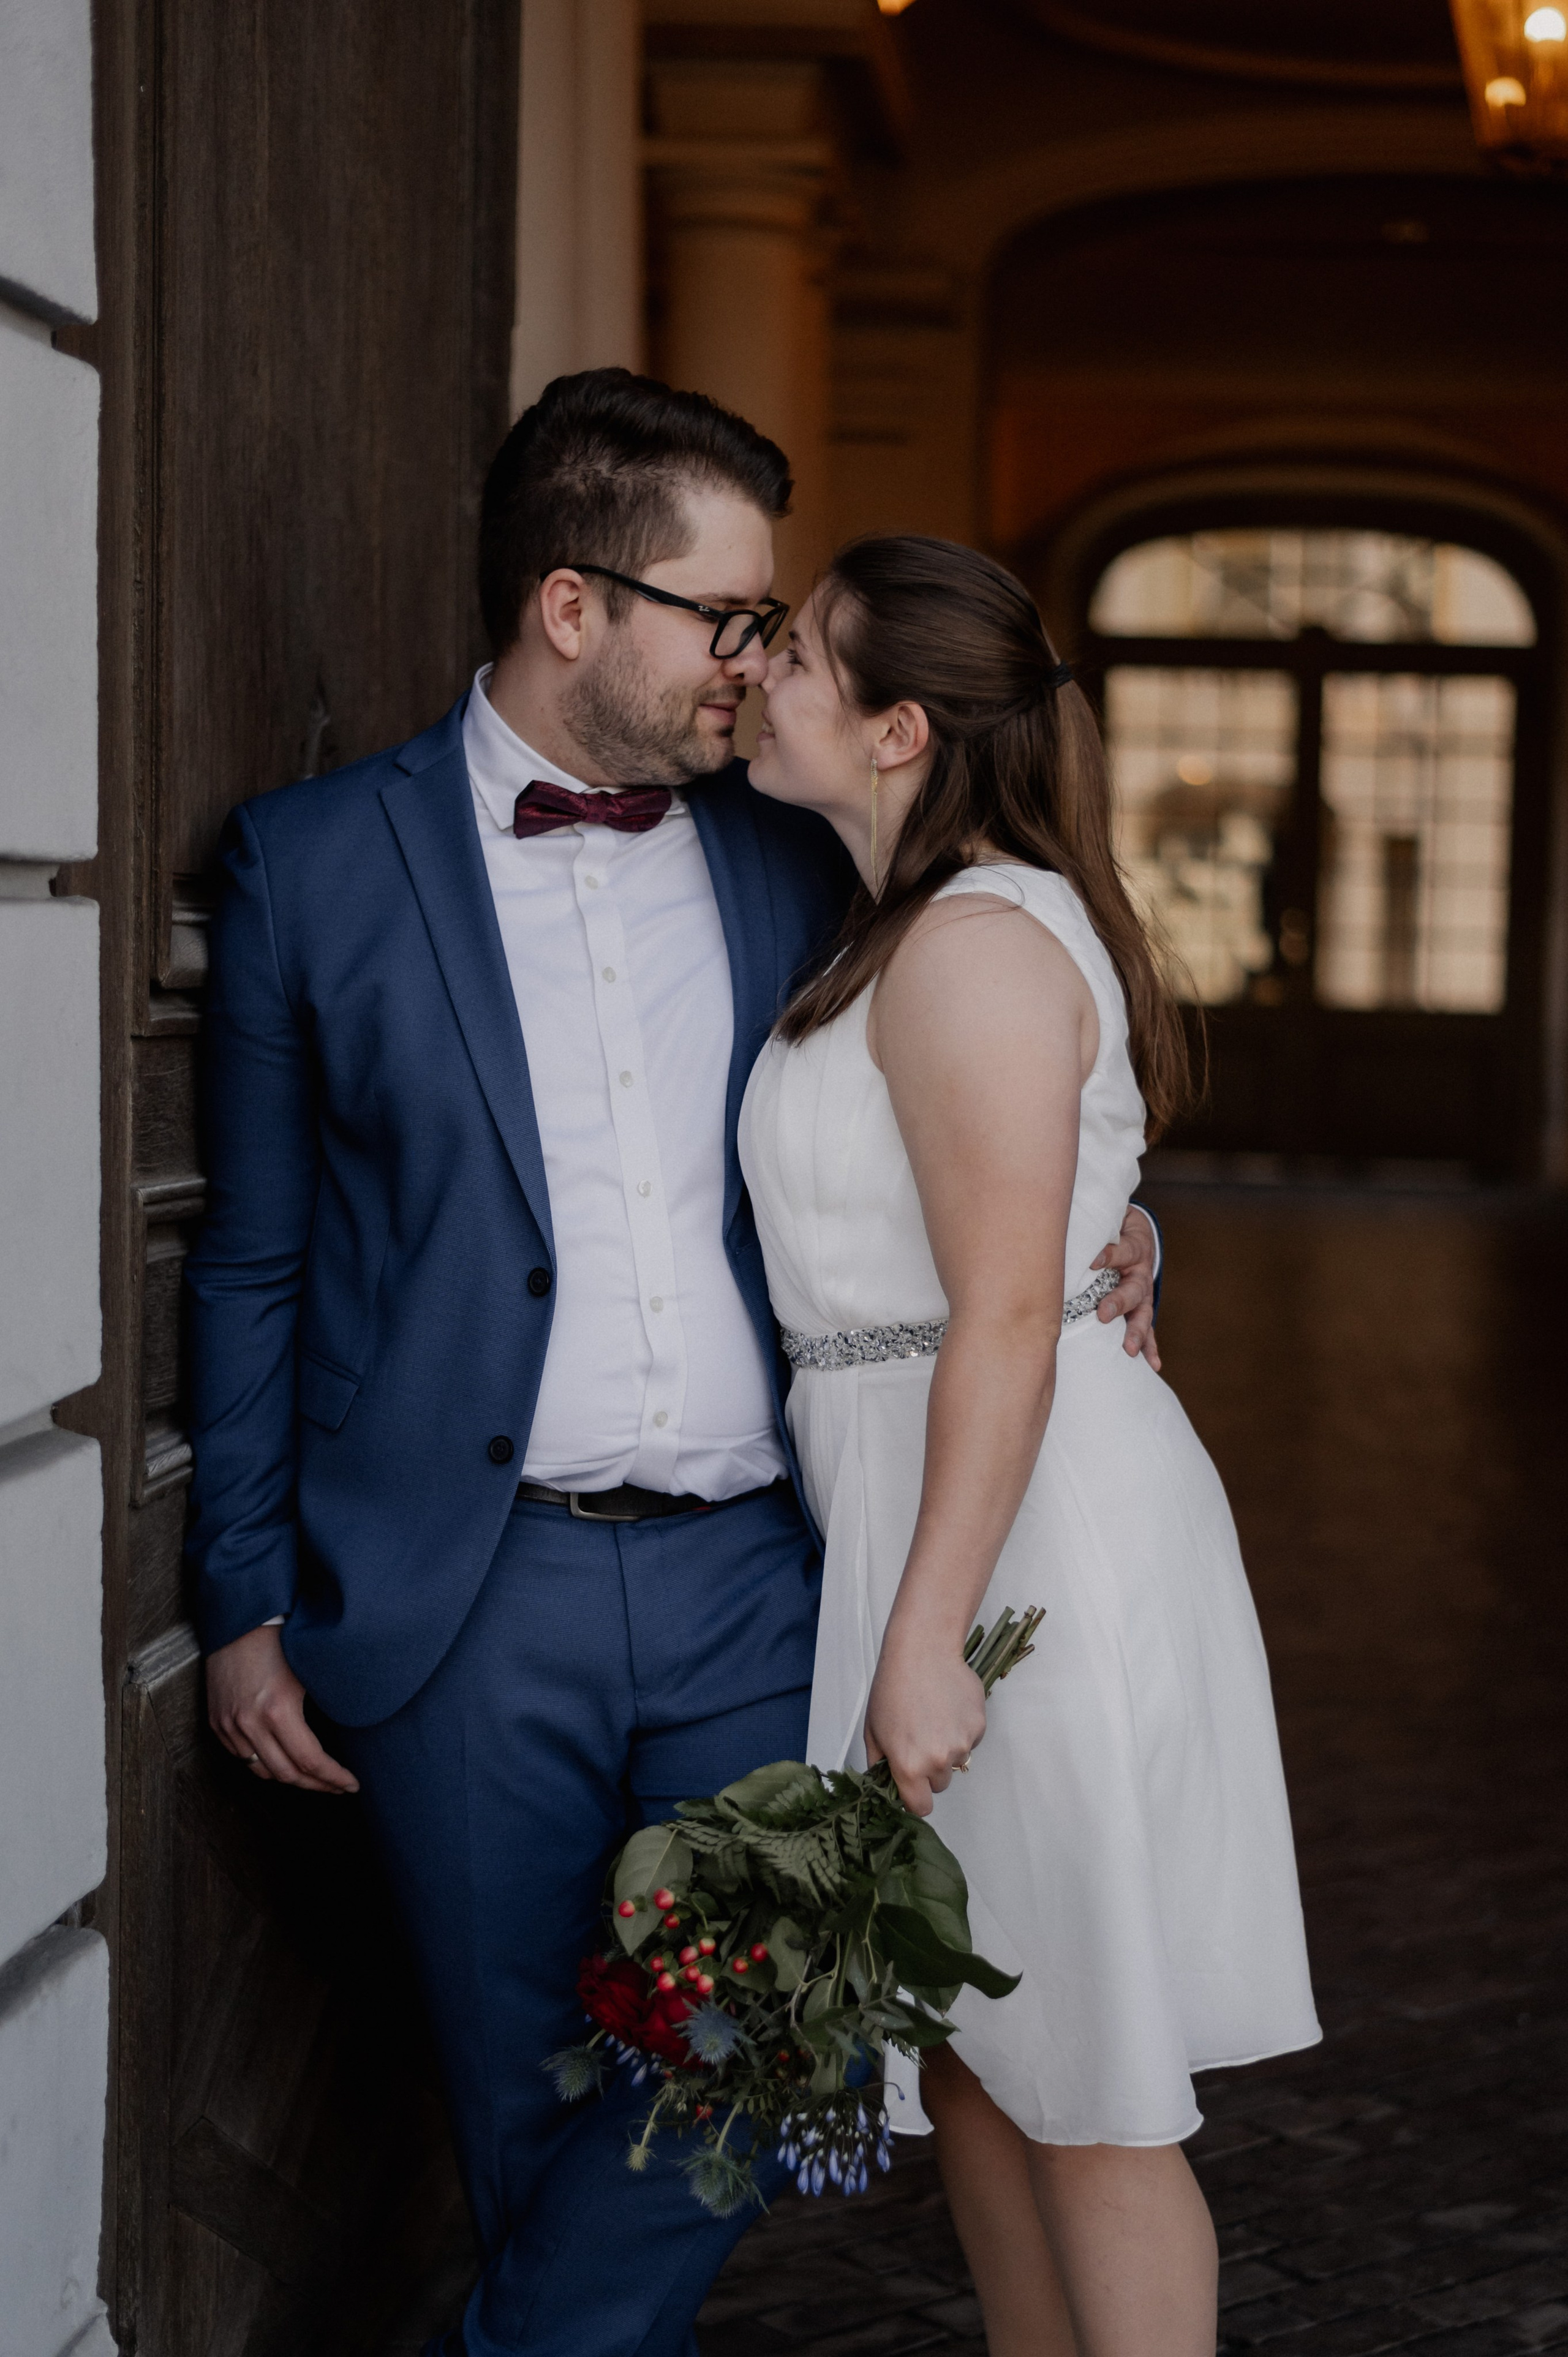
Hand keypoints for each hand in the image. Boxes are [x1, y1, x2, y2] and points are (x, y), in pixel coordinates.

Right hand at [206, 1624, 358, 1793]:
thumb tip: (344, 1738)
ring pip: (262, 1771)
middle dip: (316, 1785)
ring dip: (290, 1777)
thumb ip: (322, 1709)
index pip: (311, 1761)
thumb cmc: (281, 1640)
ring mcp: (230, 1725)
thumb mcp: (309, 1673)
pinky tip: (282, 1760)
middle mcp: (250, 1724)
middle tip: (337, 1786)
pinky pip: (242, 1757)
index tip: (351, 1784)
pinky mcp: (217, 1722)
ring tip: (313, 1777)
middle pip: (286, 1774)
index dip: (333, 1778)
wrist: (239, 1621)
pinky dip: (263, 1764)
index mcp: (278, 1710)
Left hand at [864, 1620, 986, 1817]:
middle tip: (919, 1739)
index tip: (912, 1787)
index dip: (915, 1798)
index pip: (920, 1807)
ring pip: (956, 1761)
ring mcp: (962, 1744)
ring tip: (932, 1717)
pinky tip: (947, 1707)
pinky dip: (961, 1729)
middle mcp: (938, 1761)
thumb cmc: (893, 1688)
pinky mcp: (978, 1726)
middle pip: (940, 1784)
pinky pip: (970, 1740)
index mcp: (909, 1766)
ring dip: (947, 1748)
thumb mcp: (873, 1731)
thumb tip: (886, 1784)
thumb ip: (879, 1765)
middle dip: (930, 1770)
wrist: (922, 1652)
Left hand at [1091, 1206, 1159, 1370]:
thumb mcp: (1106, 1219)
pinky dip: (1149, 1347)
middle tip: (1103, 1314)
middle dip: (1118, 1303)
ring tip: (1128, 1349)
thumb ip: (1092, 1224)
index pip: (1124, 1251)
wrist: (1134, 1230)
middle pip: (1133, 1289)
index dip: (1110, 1255)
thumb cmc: (1111, 1226)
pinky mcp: (1141, 1308)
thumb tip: (1060, 1222)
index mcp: (1134, 1247)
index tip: (1094, 1261)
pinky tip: (1153, 1364)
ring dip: (1135, 1332)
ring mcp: (1142, 1293)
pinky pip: (1147, 1329)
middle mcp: (1140, 1272)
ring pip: (1142, 1314)